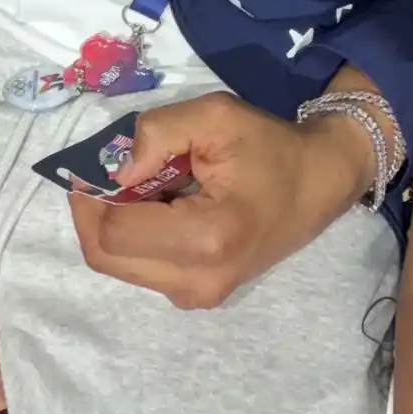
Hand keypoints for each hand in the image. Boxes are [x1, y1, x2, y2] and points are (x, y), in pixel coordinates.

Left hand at [68, 90, 374, 308]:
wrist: (319, 183)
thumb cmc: (271, 146)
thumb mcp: (217, 116)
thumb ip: (158, 133)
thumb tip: (114, 168)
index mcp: (206, 239)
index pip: (116, 230)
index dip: (93, 195)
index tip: (94, 162)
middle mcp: (196, 283)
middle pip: (107, 257)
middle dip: (95, 211)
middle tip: (103, 173)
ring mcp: (197, 297)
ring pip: (119, 267)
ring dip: (114, 224)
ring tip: (140, 186)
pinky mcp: (197, 297)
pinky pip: (142, 269)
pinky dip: (135, 237)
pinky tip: (158, 207)